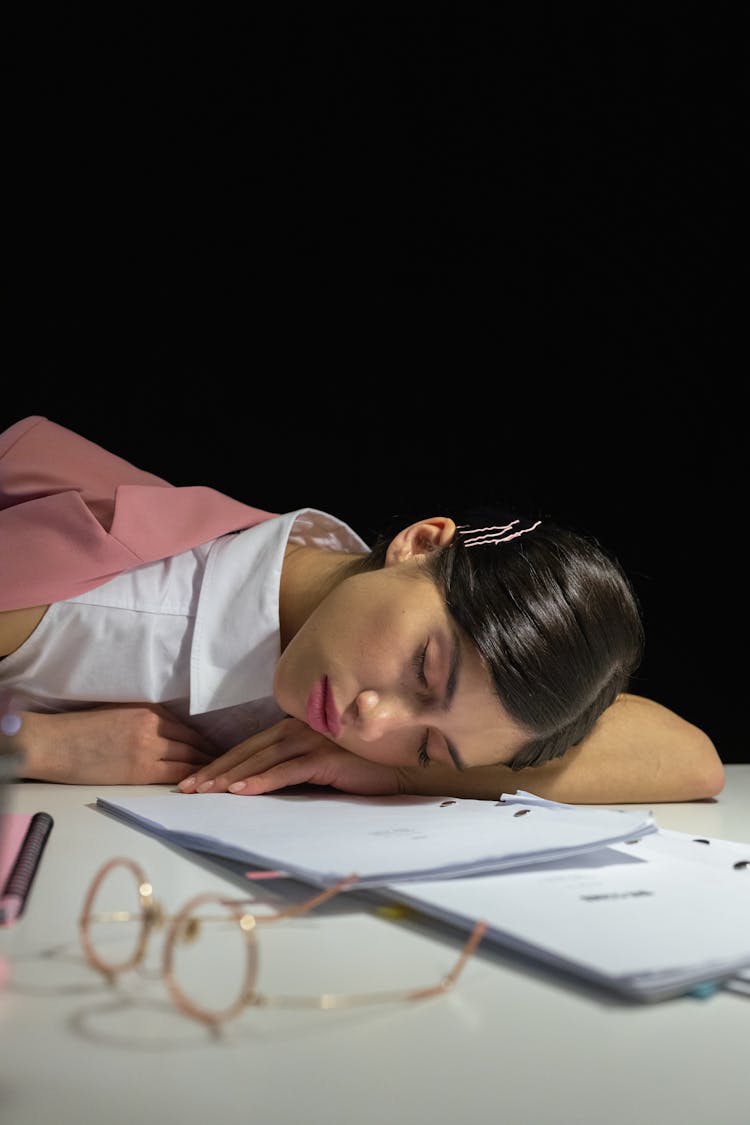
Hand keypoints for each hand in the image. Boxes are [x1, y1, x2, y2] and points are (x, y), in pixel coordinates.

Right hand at [19, 704, 216, 784]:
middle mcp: (154, 725)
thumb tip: (169, 734)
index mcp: (149, 709)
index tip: (216, 750)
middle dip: (211, 755)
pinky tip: (201, 788)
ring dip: (206, 769)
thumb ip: (146, 720)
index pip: (187, 727)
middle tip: (228, 766)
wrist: (54, 743)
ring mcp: (149, 747)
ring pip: (189, 759)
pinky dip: (191, 780)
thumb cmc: (80, 729)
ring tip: (219, 779)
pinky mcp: (140, 769)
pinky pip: (176, 775)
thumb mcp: (119, 713)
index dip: (204, 741)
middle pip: (193, 743)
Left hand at [178, 716, 399, 795]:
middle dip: (215, 770)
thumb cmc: (352, 769)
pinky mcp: (324, 756)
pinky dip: (262, 781)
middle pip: (248, 751)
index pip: (248, 747)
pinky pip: (287, 770)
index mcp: (292, 727)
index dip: (219, 763)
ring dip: (232, 776)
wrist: (394, 770)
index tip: (193, 781)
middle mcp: (298, 728)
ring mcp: (311, 740)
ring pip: (262, 759)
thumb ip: (286, 768)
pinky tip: (242, 792)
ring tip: (207, 791)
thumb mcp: (312, 768)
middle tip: (187, 788)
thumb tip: (250, 788)